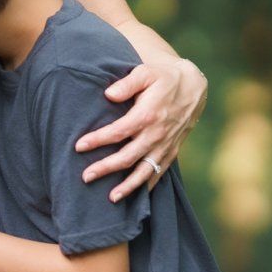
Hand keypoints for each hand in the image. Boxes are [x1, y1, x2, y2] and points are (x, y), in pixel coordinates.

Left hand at [75, 54, 207, 199]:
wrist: (193, 86)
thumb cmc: (163, 78)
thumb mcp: (145, 72)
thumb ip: (127, 83)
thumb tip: (108, 94)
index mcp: (147, 114)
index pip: (118, 131)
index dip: (98, 140)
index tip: (79, 146)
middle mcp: (157, 134)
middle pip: (128, 157)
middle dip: (106, 168)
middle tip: (85, 177)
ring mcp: (166, 145)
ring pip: (144, 170)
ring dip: (128, 186)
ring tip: (111, 198)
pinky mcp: (172, 150)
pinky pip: (159, 172)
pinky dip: (147, 185)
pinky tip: (135, 196)